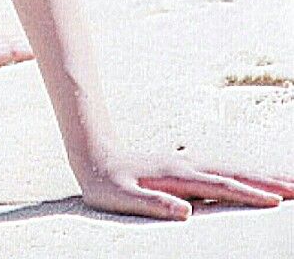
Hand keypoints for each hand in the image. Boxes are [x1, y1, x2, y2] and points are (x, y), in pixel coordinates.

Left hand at [75, 145, 293, 220]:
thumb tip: (185, 212)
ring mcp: (190, 164)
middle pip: (238, 173)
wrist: (94, 155)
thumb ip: (154, 203)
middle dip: (271, 181)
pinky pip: (226, 172)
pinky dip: (248, 175)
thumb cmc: (107, 183)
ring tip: (293, 183)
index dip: (249, 193)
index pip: (221, 186)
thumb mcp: (124, 198)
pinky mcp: (189, 168)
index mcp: (177, 174)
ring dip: (265, 176)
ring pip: (235, 170)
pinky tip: (260, 181)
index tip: (276, 201)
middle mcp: (188, 165)